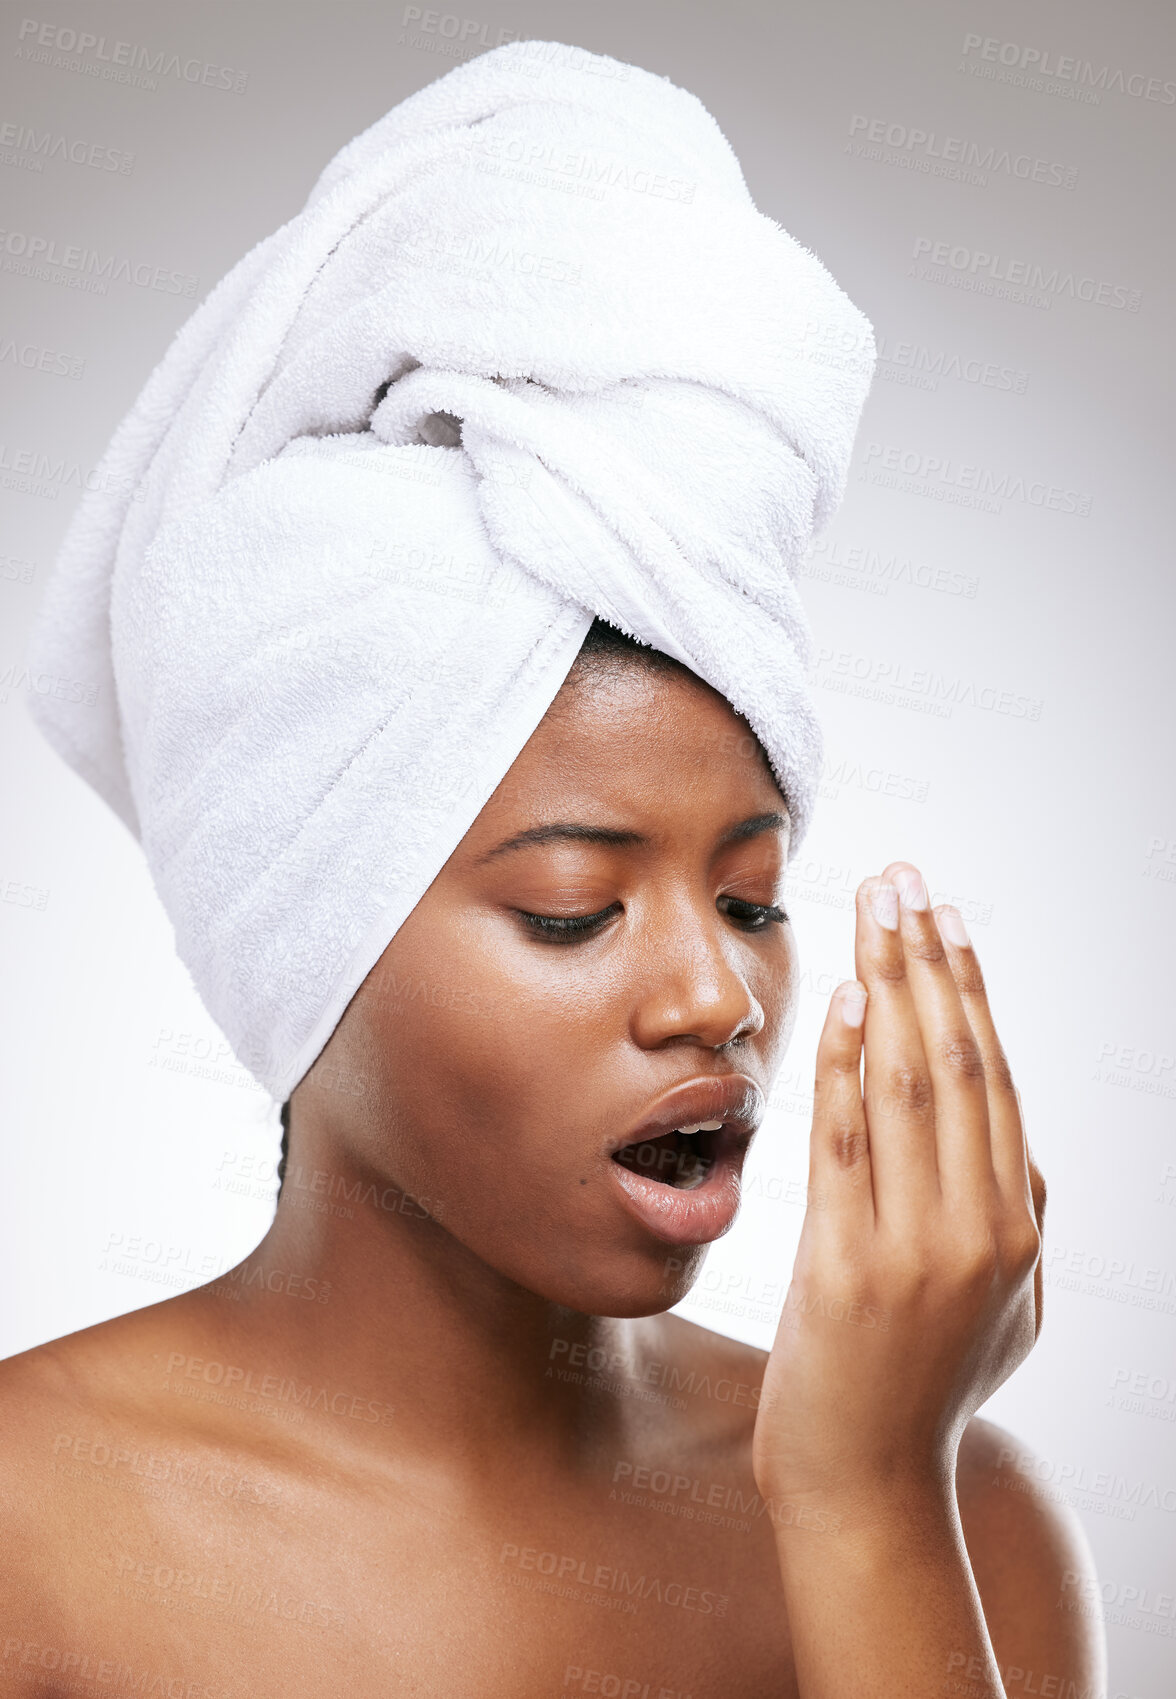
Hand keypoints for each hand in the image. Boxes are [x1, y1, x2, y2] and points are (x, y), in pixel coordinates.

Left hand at [751, 862, 1046, 1517]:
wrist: (866, 1490)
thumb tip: (1018, 1144)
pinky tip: (846, 1002)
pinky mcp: (850, 1269)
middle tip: (905, 877)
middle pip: (959, 1062)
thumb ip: (1015, 1221)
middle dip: (930, 959)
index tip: (944, 915)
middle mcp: (983, 1229)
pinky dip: (849, 1066)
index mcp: (1017, 1227)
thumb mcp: (999, 1306)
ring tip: (876, 909)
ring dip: (893, 986)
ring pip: (913, 1087)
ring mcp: (920, 1250)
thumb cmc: (920, 1387)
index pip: (995, 1078)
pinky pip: (850, 1145)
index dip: (969, 988)